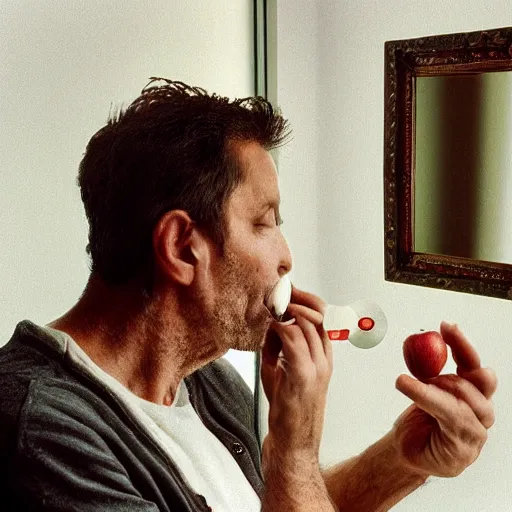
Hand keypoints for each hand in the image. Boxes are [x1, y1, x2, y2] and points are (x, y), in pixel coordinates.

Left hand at [260, 286, 332, 462]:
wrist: (293, 443)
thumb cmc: (288, 410)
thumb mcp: (280, 370)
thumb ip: (277, 345)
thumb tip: (269, 324)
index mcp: (322, 357)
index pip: (321, 317)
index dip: (304, 300)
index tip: (286, 290)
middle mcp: (323, 360)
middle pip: (317, 315)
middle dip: (297, 299)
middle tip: (277, 293)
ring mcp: (316, 368)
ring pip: (307, 324)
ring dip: (287, 311)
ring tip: (271, 308)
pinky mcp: (302, 377)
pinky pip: (294, 342)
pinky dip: (281, 329)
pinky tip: (271, 327)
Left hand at [392, 321, 496, 477]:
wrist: (406, 453)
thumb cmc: (418, 422)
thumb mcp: (422, 390)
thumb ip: (427, 372)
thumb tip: (419, 344)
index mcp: (471, 394)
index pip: (472, 364)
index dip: (461, 344)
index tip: (446, 326)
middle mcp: (479, 411)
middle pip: (480, 380)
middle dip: (459, 357)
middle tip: (435, 345)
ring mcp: (475, 431)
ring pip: (465, 399)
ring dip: (436, 384)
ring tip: (408, 381)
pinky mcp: (464, 448)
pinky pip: (450, 417)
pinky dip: (427, 398)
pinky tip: (408, 387)